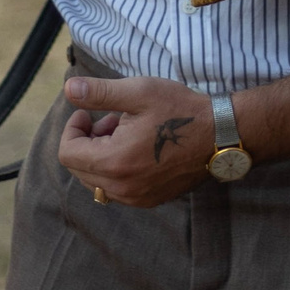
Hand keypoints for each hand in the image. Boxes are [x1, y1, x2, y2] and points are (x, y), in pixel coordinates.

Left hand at [62, 75, 214, 206]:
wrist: (221, 135)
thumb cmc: (181, 111)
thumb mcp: (139, 92)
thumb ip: (99, 93)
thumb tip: (69, 89)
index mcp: (114, 162)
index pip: (68, 153)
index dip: (72, 129)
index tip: (88, 113)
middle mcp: (121, 188)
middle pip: (79, 170)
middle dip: (87, 143)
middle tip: (111, 120)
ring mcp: (136, 197)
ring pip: (97, 181)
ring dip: (101, 157)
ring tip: (126, 133)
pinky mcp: (149, 200)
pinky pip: (117, 189)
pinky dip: (117, 170)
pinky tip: (138, 149)